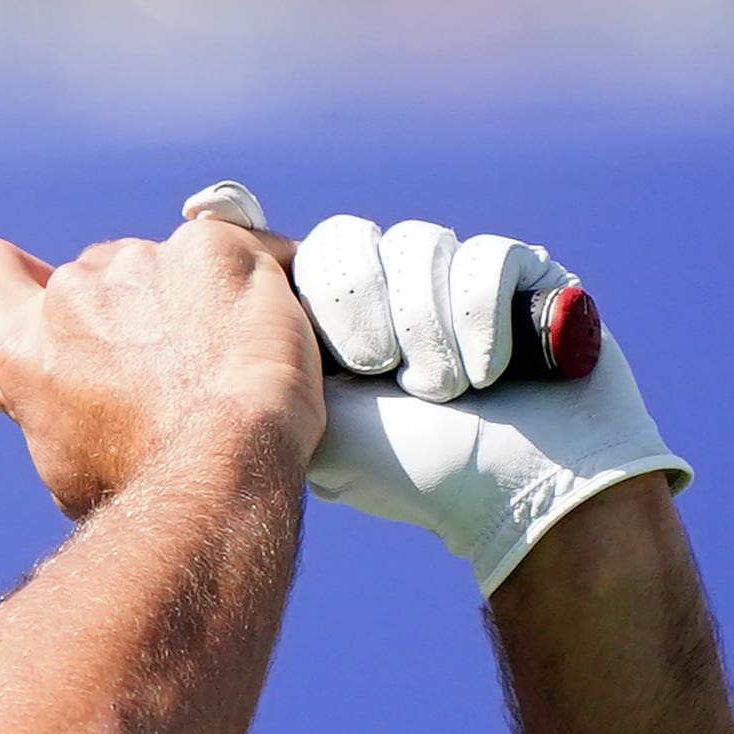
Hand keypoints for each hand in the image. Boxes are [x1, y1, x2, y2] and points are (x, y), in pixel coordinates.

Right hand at [0, 202, 320, 521]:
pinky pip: (235, 245)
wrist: (224, 466)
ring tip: (224, 360)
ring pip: (161, 264)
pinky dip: (254, 275)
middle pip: (90, 275)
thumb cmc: (143, 482)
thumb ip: (33, 408)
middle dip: (123, 310)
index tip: (36, 297)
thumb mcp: (65, 461)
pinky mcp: (212, 246)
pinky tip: (270, 320)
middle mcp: (75, 292)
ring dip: (187, 298)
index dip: (12, 278)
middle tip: (166, 366)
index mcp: (26, 343)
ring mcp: (144, 261)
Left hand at [231, 190, 691, 592]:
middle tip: (375, 368)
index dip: (309, 276)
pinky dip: (483, 317)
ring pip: (419, 245)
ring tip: (443, 390)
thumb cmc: (412, 472)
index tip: (304, 310)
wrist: (520, 493)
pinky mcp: (525, 273)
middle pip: (350, 239)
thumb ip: (262, 366)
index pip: (305, 255)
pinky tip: (493, 372)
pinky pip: (490, 256)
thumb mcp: (314, 425)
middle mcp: (394, 291)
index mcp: (338, 322)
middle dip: (360, 304)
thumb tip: (207, 305)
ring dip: (426, 325)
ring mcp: (457, 278)